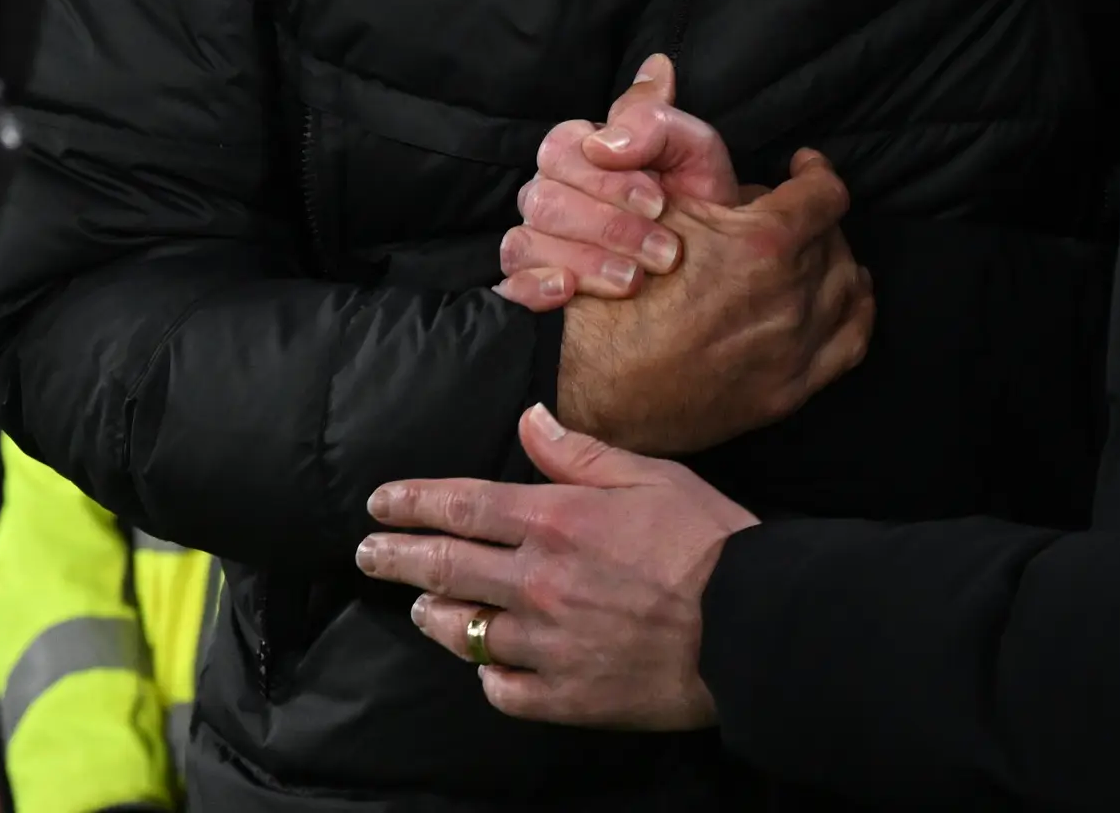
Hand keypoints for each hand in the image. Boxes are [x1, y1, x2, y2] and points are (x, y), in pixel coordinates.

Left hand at [361, 403, 749, 728]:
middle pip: (443, 568)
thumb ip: (580, 453)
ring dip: (433, 617)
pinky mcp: (566, 697)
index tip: (379, 504)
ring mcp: (547, 645)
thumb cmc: (710, 542)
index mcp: (556, 520)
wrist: (753, 626)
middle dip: (395, 558)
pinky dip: (487, 676)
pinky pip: (504, 690)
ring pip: (464, 632)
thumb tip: (527, 421)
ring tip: (419, 610)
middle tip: (366, 554)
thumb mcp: (651, 475)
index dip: (411, 503)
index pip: (460, 506)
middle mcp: (537, 582)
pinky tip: (485, 667)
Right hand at [498, 55, 746, 308]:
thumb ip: (667, 115)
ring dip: (586, 259)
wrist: (708, 272)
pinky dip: (535, 286)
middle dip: (610, 227)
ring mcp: (535, 238)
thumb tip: (654, 70)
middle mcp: (549, 191)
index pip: (563, 149)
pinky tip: (569, 291)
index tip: (659, 203)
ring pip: (528, 238)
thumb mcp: (696, 154)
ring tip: (633, 280)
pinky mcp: (528, 283)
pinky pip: (509, 281)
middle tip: (664, 252)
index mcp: (580, 153)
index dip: (611, 179)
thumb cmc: (696, 206)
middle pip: (545, 198)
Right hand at [551, 145, 871, 456]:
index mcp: (765, 244)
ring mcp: (796, 348)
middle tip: (787, 215)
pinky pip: (851, 341)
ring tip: (809, 254)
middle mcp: (793, 296)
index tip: (803, 166)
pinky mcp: (791, 389)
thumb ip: (706, 171)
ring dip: (831, 261)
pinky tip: (835, 299)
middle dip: (813, 219)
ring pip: (849, 286)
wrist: (599, 385)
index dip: (814, 171)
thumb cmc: (620, 294)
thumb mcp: (659, 211)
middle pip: (834, 239)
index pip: (824, 193)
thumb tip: (740, 163)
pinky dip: (850, 311)